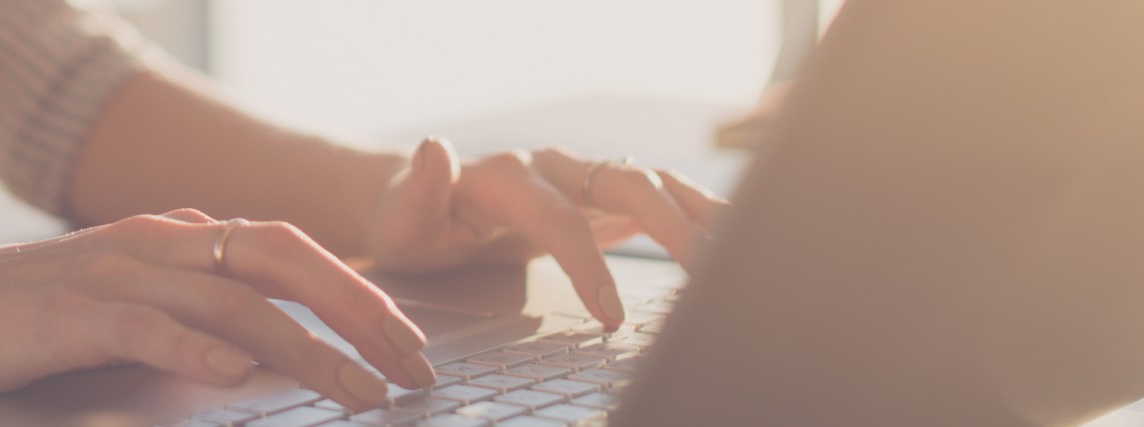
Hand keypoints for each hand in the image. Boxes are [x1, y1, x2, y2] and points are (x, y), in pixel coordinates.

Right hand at [0, 209, 432, 411]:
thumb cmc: (53, 306)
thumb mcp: (146, 288)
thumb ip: (207, 293)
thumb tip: (277, 326)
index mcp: (187, 237)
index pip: (293, 253)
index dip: (358, 291)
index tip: (409, 339)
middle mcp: (164, 244)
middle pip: (281, 260)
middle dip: (356, 308)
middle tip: (409, 361)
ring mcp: (120, 274)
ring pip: (231, 302)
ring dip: (304, 348)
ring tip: (356, 390)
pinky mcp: (73, 314)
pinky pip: (145, 328)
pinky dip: (195, 351)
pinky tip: (236, 378)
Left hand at [367, 139, 728, 327]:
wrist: (427, 203)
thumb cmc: (414, 223)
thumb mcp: (401, 218)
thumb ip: (418, 190)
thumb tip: (434, 147)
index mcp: (506, 176)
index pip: (559, 217)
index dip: (589, 264)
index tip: (611, 317)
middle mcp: (553, 166)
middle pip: (626, 181)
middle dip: (669, 224)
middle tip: (704, 273)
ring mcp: (581, 176)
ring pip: (653, 181)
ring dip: (698, 211)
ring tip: (741, 245)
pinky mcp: (600, 193)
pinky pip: (658, 195)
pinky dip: (696, 211)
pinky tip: (729, 234)